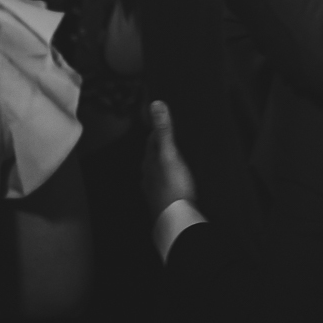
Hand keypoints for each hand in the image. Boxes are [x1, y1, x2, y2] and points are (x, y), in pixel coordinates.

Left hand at [142, 101, 196, 215]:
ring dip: (163, 164)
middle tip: (172, 138)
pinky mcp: (162, 202)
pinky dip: (167, 179)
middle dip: (159, 147)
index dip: (157, 131)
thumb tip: (155, 103)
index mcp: (149, 162)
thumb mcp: (170, 154)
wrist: (175, 219)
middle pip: (152, 157)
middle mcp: (148, 175)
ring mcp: (154, 190)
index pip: (151, 141)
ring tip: (174, 158)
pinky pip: (163, 185)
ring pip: (156, 172)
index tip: (164, 122)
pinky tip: (174, 182)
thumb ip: (164, 131)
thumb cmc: (173, 184)